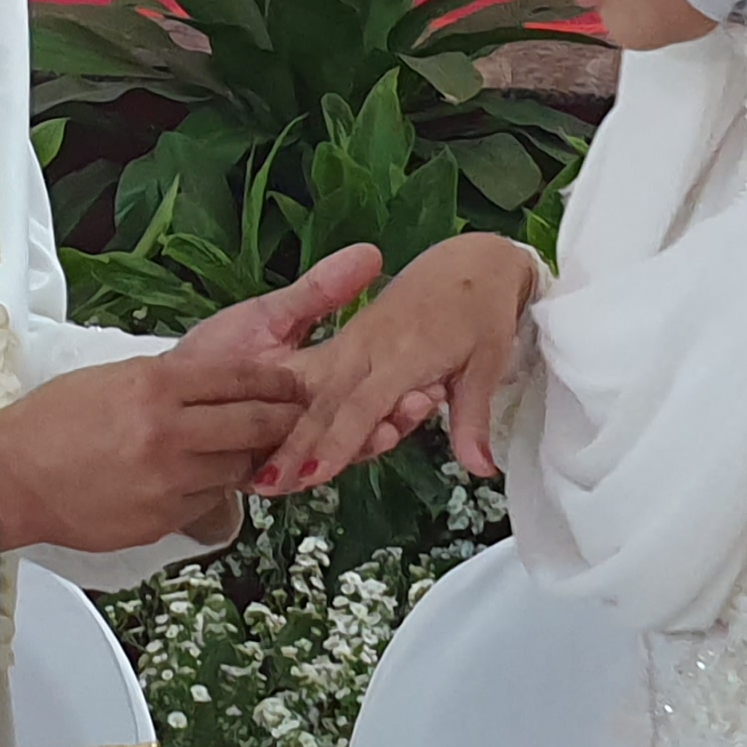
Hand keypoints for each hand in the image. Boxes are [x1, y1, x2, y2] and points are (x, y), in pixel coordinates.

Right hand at [0, 246, 383, 552]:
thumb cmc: (52, 423)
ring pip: (237, 469)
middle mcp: (167, 430)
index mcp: (154, 383)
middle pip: (255, 425)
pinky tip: (199, 481)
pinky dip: (209, 491)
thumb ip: (167, 383)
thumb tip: (216, 385)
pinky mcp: (161, 519)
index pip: (240, 377)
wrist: (10, 477)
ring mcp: (166, 480)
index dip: (277, 381)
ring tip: (252, 453)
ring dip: (248, 461)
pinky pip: (206, 502)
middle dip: (284, 421)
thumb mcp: (113, 380)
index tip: (293, 382)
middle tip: (298, 418)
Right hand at [265, 236, 541, 489]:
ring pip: (314, 390)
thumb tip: (482, 470)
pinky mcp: (349, 339)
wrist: (470, 261)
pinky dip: (294, 406)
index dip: (339, 441)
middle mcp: (369, 346)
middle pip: (326, 401)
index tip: (313, 474)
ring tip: (259, 471)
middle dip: (295, 444)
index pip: (363, 405)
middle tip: (266, 485)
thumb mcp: (488, 365)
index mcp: (403, 352)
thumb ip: (473, 419)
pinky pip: (318, 375)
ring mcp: (355, 340)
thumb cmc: (482, 312)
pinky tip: (273, 435)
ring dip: (285, 429)